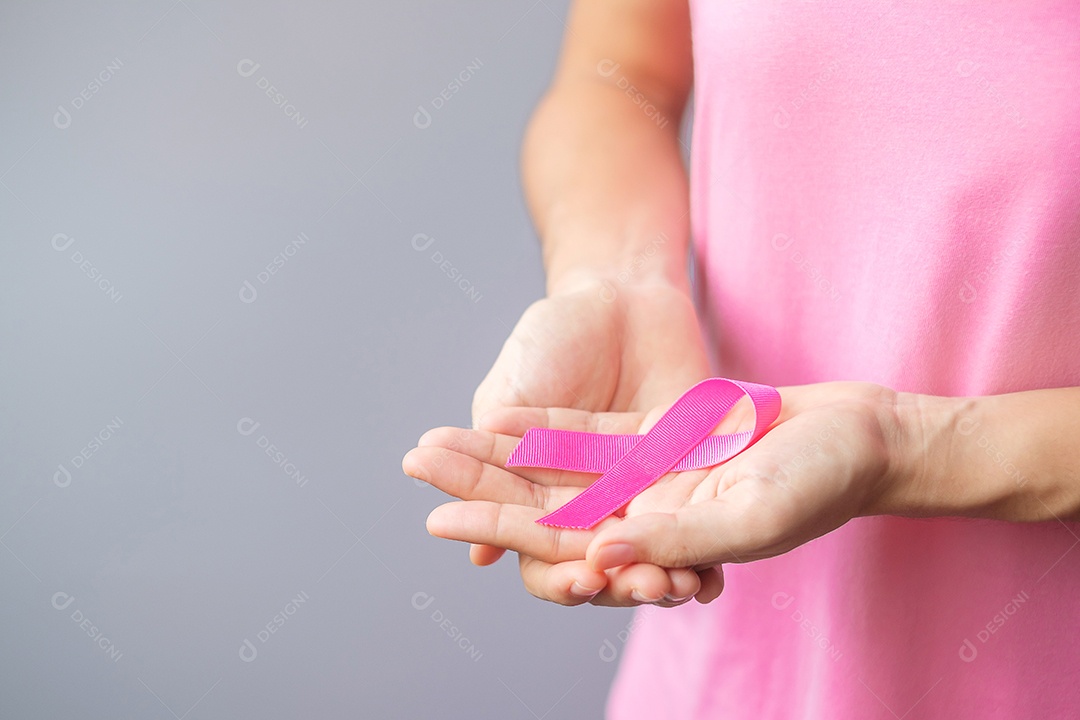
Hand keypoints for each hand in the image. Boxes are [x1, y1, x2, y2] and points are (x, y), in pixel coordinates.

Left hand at [409, 381, 903, 604]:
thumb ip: (673, 537)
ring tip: (438, 440)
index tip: (441, 520)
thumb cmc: (817, 482)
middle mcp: (643, 517)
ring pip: (555, 469)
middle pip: (544, 504)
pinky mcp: (658, 439)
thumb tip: (597, 553)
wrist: (858, 434)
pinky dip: (543, 428)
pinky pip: (589, 436)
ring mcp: (646, 477)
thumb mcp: (747, 512)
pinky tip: (495, 416)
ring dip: (499, 456)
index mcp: (658, 547)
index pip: (562, 545)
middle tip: (416, 465)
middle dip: (481, 487)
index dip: (501, 530)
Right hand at [464, 279, 714, 590]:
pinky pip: (697, 528)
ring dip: (651, 578)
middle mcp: (589, 501)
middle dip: (599, 580)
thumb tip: (479, 553)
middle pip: (591, 561)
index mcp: (538, 487)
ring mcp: (639, 492)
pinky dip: (703, 558)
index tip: (572, 576)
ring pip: (643, 555)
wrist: (620, 291)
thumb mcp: (513, 393)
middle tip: (604, 581)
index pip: (534, 545)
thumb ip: (498, 463)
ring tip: (665, 584)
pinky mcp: (685, 476)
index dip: (548, 570)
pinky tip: (708, 579)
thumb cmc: (553, 337)